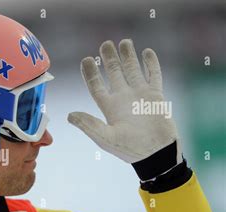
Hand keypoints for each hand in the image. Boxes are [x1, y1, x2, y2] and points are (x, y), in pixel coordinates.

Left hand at [68, 39, 181, 169]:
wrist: (157, 154)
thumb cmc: (130, 149)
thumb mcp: (106, 138)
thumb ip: (88, 125)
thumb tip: (69, 116)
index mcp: (109, 107)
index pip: (97, 86)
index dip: (90, 73)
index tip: (85, 59)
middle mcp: (123, 99)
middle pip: (114, 73)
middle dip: (110, 59)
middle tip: (106, 44)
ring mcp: (139, 96)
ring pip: (132, 70)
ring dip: (128, 57)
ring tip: (124, 42)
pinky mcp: (155, 96)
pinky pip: (153, 76)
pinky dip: (151, 64)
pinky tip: (147, 52)